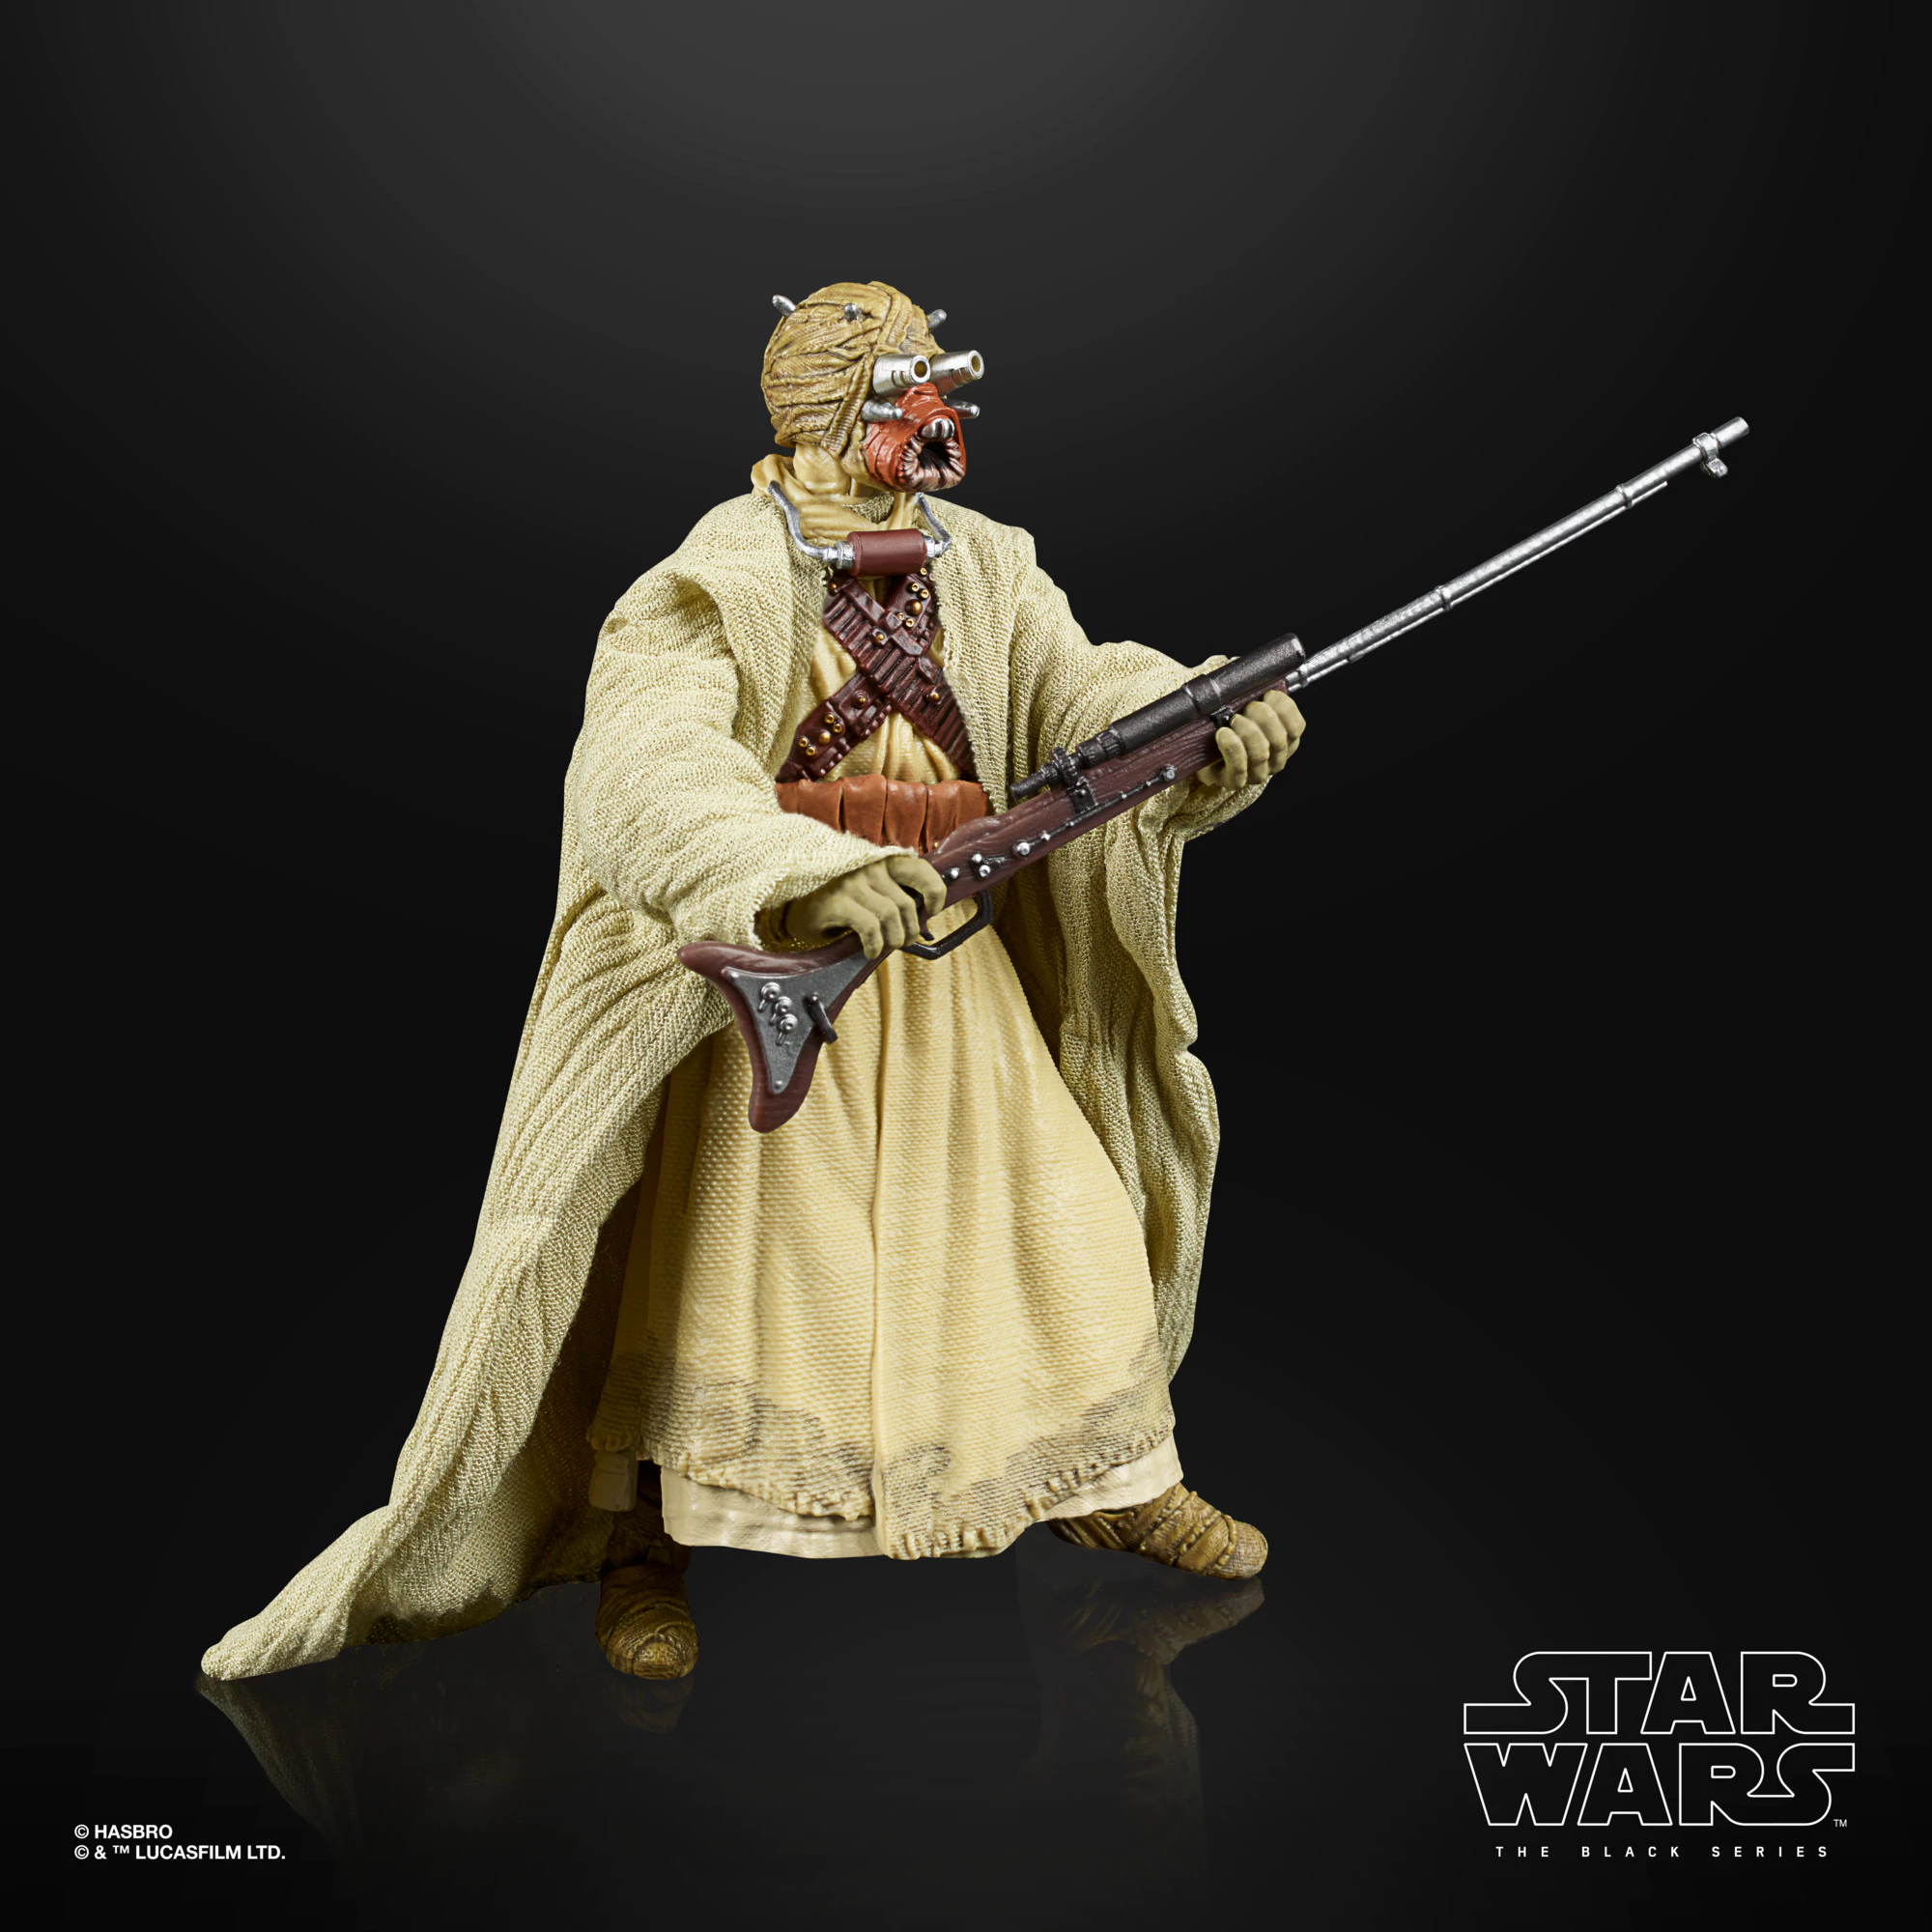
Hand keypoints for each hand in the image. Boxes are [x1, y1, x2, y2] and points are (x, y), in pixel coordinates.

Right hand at [783, 854, 947, 960]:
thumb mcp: (869, 892)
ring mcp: (852, 883)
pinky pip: (869, 927)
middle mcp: (868, 868)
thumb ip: (894, 897)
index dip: (935, 892)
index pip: (920, 870)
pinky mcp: (836, 902)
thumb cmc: (837, 901)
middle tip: (903, 942)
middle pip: (906, 904)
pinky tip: (870, 951)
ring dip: (893, 939)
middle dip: (910, 930)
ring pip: (890, 916)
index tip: (933, 911)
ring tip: (885, 948)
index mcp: (881, 861)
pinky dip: (875, 944)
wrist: (794, 905)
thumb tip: (923, 922)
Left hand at [1198, 691, 1303, 788]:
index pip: (1296, 726)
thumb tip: (1259, 676)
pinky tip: (1223, 734)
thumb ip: (1257, 695)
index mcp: (1285, 741)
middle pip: (1279, 738)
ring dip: (1247, 731)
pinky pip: (1239, 766)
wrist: (1203, 753)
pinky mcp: (1236, 782)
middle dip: (1263, 717)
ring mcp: (1257, 773)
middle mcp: (1276, 759)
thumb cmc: (1229, 726)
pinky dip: (1232, 747)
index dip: (1284, 708)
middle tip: (1247, 708)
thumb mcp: (1246, 708)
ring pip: (1260, 752)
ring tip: (1233, 720)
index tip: (1268, 695)